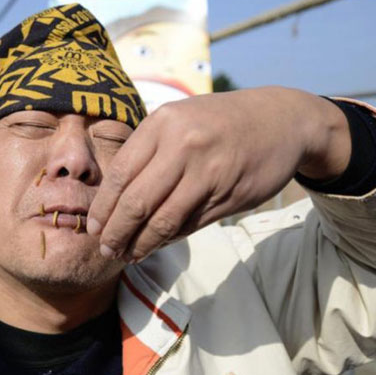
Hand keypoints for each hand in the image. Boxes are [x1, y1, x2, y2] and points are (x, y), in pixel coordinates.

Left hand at [86, 87, 350, 261]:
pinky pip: (190, 224)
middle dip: (116, 232)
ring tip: (128, 255)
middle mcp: (183, 145)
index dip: (103, 206)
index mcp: (163, 123)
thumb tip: (115, 199)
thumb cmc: (220, 122)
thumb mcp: (180, 120)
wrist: (281, 120)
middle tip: (106, 249)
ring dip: (141, 244)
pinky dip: (169, 239)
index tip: (94, 226)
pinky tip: (157, 245)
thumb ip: (149, 151)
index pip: (120, 173)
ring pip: (163, 220)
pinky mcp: (229, 194)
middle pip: (136, 202)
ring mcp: (208, 171)